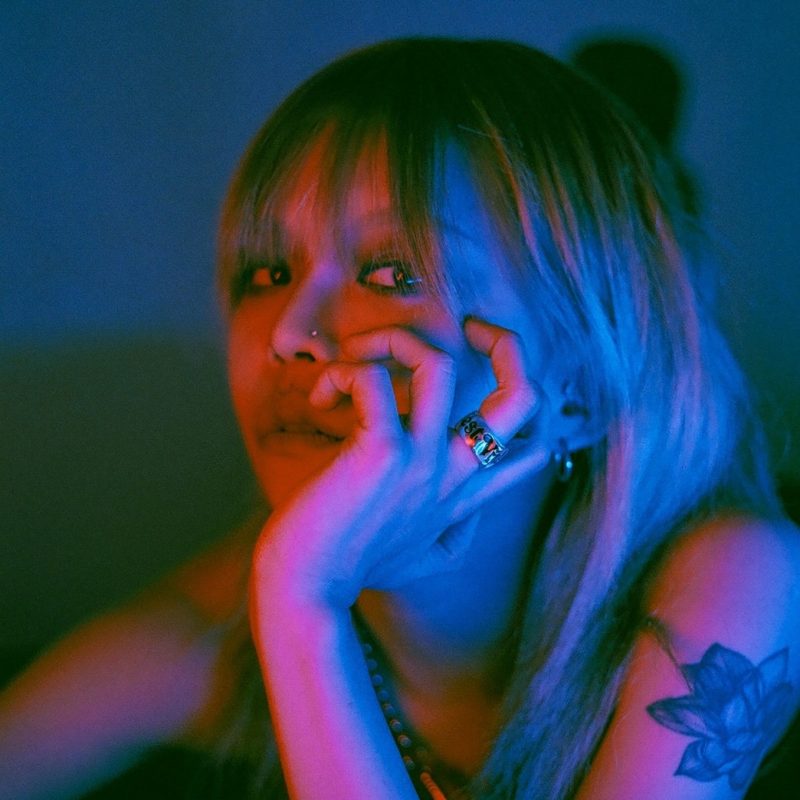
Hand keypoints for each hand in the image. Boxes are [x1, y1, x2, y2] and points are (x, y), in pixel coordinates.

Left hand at [250, 317, 549, 610]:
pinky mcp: (381, 454)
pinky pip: (373, 380)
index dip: (528, 401)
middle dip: (506, 345)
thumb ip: (453, 535)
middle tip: (469, 324)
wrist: (306, 594)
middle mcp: (454, 473)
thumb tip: (470, 517)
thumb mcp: (420, 559)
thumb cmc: (351, 569)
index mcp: (462, 493)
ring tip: (359, 354)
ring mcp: (422, 461)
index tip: (493, 373)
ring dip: (396, 341)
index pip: (532, 447)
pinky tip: (321, 395)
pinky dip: (344, 372)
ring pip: (439, 366)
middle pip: (522, 397)